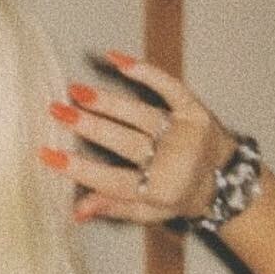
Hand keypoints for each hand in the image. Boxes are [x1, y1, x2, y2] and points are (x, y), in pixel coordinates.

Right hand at [40, 50, 234, 224]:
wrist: (225, 181)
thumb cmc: (178, 197)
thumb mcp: (148, 212)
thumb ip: (113, 208)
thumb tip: (76, 211)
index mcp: (158, 190)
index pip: (113, 180)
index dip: (80, 169)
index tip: (49, 156)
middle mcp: (172, 161)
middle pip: (124, 142)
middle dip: (89, 126)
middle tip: (58, 112)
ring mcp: (183, 133)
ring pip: (139, 115)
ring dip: (107, 101)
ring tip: (77, 90)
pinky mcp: (194, 110)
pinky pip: (170, 88)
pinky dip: (146, 73)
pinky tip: (119, 61)